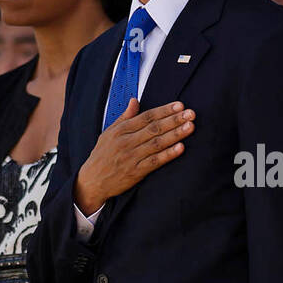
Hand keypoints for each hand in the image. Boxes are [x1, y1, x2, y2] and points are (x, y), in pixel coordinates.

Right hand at [74, 99, 193, 214]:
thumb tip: (134, 101)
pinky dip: (168, 154)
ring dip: (175, 134)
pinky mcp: (135, 172)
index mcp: (121, 130)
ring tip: (190, 127)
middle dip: (174, 120)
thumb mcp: (108, 133)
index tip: (179, 105)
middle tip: (191, 113)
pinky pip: (154, 162)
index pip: (146, 117)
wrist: (92, 181)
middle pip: (154, 128)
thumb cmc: (102, 155)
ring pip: (157, 143)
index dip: (164, 110)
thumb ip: (124, 117)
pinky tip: (180, 148)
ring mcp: (131, 157)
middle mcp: (126, 142)